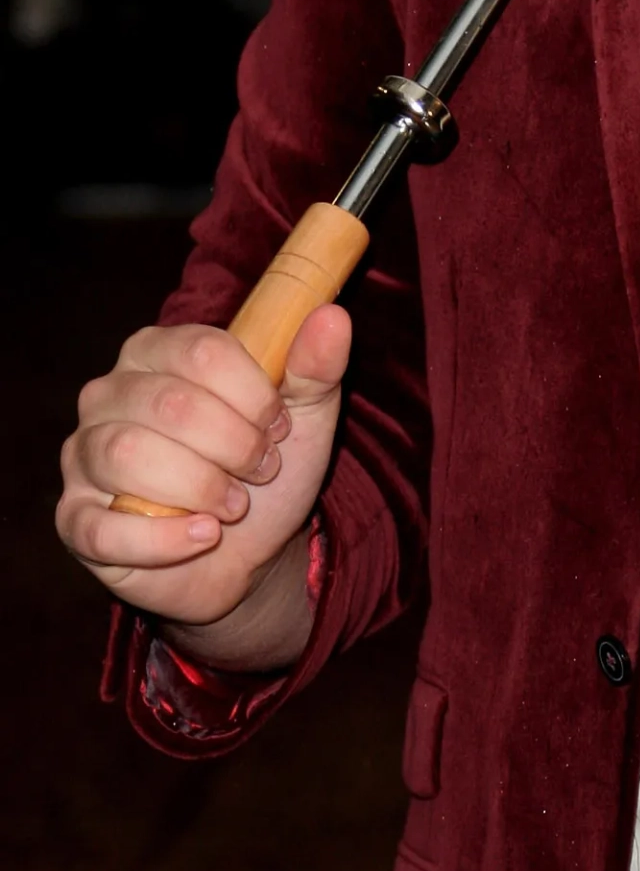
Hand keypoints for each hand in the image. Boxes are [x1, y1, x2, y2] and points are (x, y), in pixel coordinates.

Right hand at [58, 307, 351, 669]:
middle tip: (261, 469)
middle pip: (170, 403)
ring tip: (233, 505)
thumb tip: (333, 316)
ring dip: (200, 486)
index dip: (254, 394)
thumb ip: (317, 366)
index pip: (202, 349)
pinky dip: (164, 538)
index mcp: (156, 352)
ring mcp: (83, 456)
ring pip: (128, 455)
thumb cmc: (263, 473)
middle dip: (234, 444)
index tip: (279, 425)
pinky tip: (202, 536)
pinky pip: (103, 527)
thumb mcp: (304, 418)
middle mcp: (107, 395)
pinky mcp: (75, 520)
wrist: (247, 554)